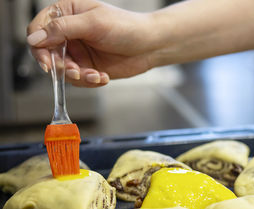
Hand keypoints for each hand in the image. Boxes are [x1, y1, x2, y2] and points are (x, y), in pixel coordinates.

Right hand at [27, 0, 157, 86]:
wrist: (150, 45)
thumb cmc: (126, 27)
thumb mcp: (93, 23)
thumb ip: (62, 29)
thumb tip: (34, 38)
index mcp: (66, 13)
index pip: (38, 29)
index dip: (39, 46)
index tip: (47, 61)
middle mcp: (69, 33)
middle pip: (47, 53)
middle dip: (60, 66)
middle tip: (74, 71)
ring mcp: (78, 51)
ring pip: (63, 69)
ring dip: (78, 76)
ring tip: (94, 75)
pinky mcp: (88, 67)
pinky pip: (79, 79)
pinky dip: (90, 81)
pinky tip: (103, 77)